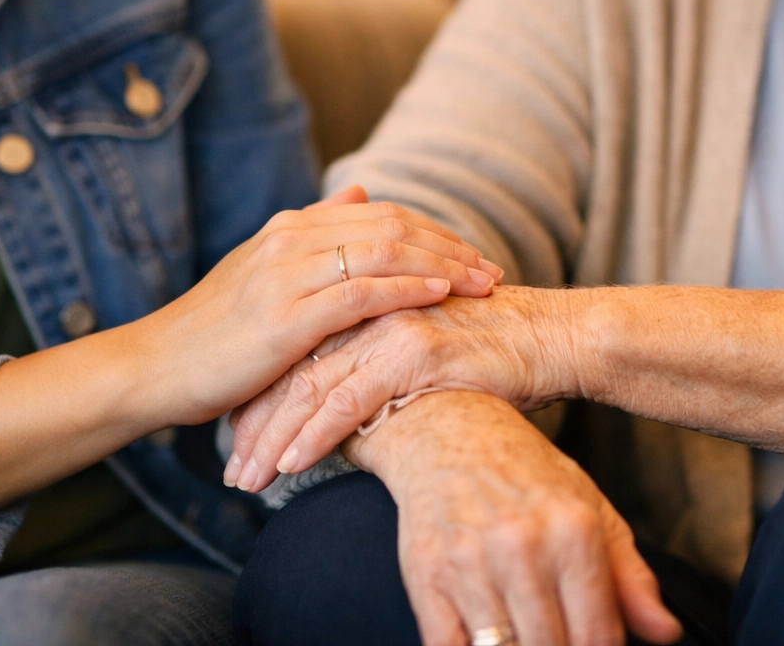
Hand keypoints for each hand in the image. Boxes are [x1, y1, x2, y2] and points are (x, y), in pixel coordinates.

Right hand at [141, 186, 503, 427]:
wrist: (152, 369)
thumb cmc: (213, 334)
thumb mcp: (263, 273)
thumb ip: (315, 233)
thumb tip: (362, 192)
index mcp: (289, 228)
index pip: (381, 214)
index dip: (434, 232)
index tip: (472, 255)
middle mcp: (290, 240)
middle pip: (392, 226)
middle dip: (449, 246)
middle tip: (492, 271)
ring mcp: (286, 275)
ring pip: (383, 252)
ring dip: (441, 266)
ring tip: (481, 284)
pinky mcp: (285, 317)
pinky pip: (361, 293)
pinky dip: (407, 290)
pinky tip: (440, 298)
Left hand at [226, 284, 574, 489]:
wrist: (553, 338)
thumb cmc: (496, 354)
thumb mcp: (425, 353)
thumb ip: (380, 369)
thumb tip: (346, 418)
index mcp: (365, 304)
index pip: (295, 352)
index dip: (260, 396)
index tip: (235, 441)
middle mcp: (369, 311)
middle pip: (292, 368)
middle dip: (255, 422)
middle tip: (231, 468)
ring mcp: (390, 328)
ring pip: (311, 386)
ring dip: (274, 438)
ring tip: (248, 479)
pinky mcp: (414, 352)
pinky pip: (350, 401)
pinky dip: (314, 436)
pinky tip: (291, 466)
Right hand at [349, 390, 681, 645]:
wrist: (447, 425)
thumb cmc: (524, 471)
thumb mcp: (590, 509)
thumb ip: (631, 576)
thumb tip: (665, 633)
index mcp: (573, 531)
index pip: (598, 637)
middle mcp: (523, 547)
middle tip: (558, 637)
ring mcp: (470, 563)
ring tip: (526, 634)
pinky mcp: (425, 575)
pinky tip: (486, 638)